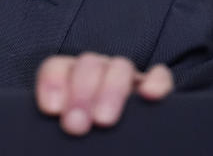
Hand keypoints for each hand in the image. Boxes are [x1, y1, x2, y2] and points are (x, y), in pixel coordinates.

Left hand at [35, 53, 172, 135]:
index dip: (52, 83)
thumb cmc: (85, 142)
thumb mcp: (70, 128)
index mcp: (70, 79)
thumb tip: (60, 126)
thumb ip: (62, 121)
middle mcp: (98, 73)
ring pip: (120, 66)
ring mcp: (128, 79)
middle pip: (88, 65)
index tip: (52, 110)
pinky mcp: (156, 89)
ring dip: (111, 89)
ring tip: (104, 121)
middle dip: (81, 94)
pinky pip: (160, 77)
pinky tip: (149, 96)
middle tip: (76, 125)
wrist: (116, 150)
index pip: (57, 67)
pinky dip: (156, 83)